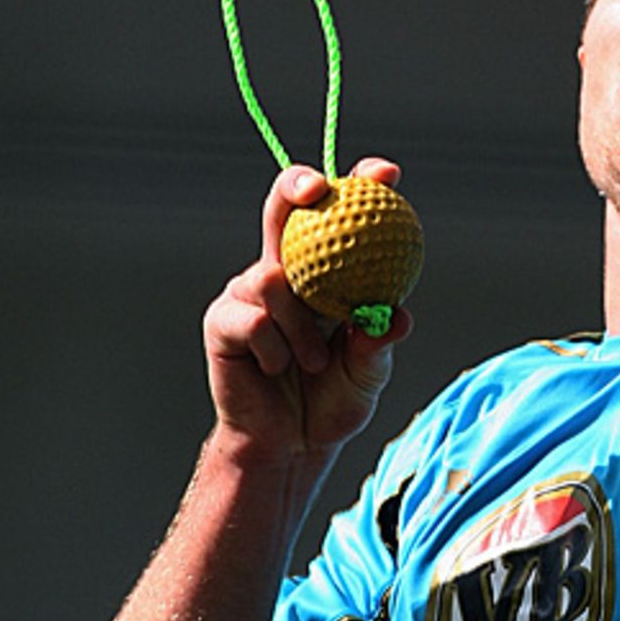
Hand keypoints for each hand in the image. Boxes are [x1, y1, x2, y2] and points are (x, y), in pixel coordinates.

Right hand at [204, 158, 411, 464]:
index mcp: (327, 271)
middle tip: (319, 190)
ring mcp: (249, 293)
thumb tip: (397, 317)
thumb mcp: (369, 374)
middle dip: (299, 184)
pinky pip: (251, 319)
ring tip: (314, 361)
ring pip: (272, 276)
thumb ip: (378, 344)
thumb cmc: (332, 403)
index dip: (361, 185)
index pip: (341, 216)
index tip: (386, 174)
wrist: (289, 447)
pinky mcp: (222, 320)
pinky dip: (274, 348)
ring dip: (301, 324)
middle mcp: (285, 270)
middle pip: (284, 207)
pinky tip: (278, 369)